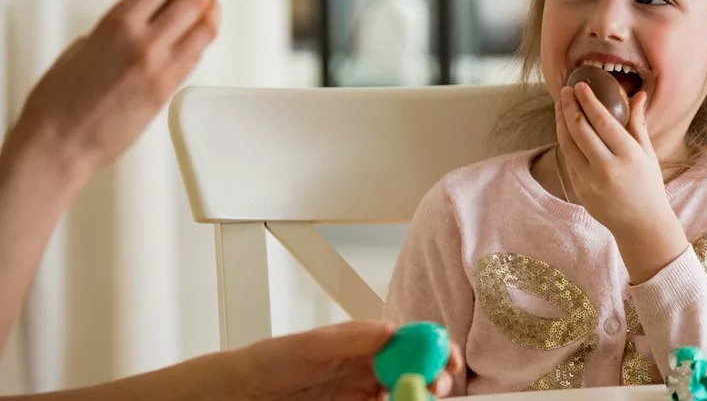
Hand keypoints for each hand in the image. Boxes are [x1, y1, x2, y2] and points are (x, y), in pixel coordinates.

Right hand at [9, 0, 218, 184]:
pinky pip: (197, 56)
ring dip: (211, 7)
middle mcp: (145, 44)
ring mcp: (162, 69)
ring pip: (205, 28)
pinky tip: (201, 30)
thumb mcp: (83, 46)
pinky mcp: (169, 92)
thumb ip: (116, 28)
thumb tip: (137, 18)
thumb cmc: (59, 101)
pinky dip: (204, 36)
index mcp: (117, 25)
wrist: (60, 144)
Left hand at [221, 320, 464, 399]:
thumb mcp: (308, 345)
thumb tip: (390, 330)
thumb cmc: (270, 360)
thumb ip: (349, 338)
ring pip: (404, 392)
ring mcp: (362, 390)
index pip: (411, 339)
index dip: (434, 347)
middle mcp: (368, 363)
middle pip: (416, 368)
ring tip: (420, 398)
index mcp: (364, 340)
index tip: (446, 361)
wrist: (242, 393)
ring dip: (418, 395)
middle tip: (438, 387)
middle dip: (434, 376)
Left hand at [555, 83, 688, 282]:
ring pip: (568, 144)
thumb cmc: (648, 184)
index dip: (588, 101)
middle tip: (565, 90)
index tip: (580, 85)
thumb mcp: (648, 153)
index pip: (602, 121)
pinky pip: (569, 159)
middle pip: (580, 130)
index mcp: (628, 155)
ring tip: (561, 104)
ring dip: (561, 121)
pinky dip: (565, 140)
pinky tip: (564, 127)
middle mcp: (607, 168)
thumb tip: (637, 94)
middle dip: (569, 106)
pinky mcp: (579, 189)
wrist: (641, 224)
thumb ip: (638, 123)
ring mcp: (590, 181)